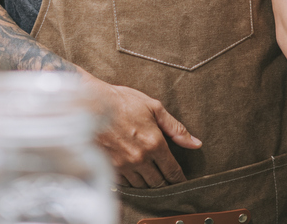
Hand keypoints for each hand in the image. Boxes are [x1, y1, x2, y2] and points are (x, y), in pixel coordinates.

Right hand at [84, 75, 201, 187]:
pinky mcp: (110, 167)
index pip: (172, 171)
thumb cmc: (122, 101)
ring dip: (148, 184)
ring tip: (152, 180)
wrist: (90, 104)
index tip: (182, 182)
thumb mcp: (154, 107)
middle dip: (165, 184)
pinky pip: (126, 183)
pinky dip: (132, 182)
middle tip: (168, 183)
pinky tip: (134, 176)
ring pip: (142, 186)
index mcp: (155, 143)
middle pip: (158, 183)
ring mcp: (124, 165)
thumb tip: (196, 143)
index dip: (179, 180)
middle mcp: (141, 158)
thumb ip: (175, 128)